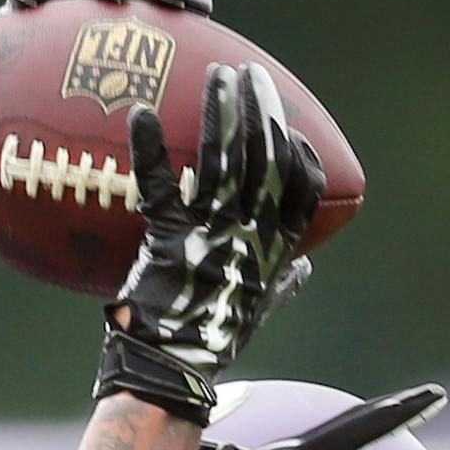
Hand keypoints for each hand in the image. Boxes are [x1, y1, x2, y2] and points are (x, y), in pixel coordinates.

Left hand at [94, 62, 325, 422]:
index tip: (291, 131)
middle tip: (251, 75)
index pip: (302, 191)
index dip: (300, 156)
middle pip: (264, 159)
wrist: (168, 374)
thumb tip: (305, 269)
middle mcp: (248, 236)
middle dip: (262, 110)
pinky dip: (152, 148)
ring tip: (221, 76)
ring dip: (222, 112)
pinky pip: (161, 185)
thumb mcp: (256, 314)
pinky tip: (144, 113)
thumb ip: (283, 286)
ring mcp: (211, 235)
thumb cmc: (209, 346)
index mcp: (272, 252)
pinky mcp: (169, 239)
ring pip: (224, 161)